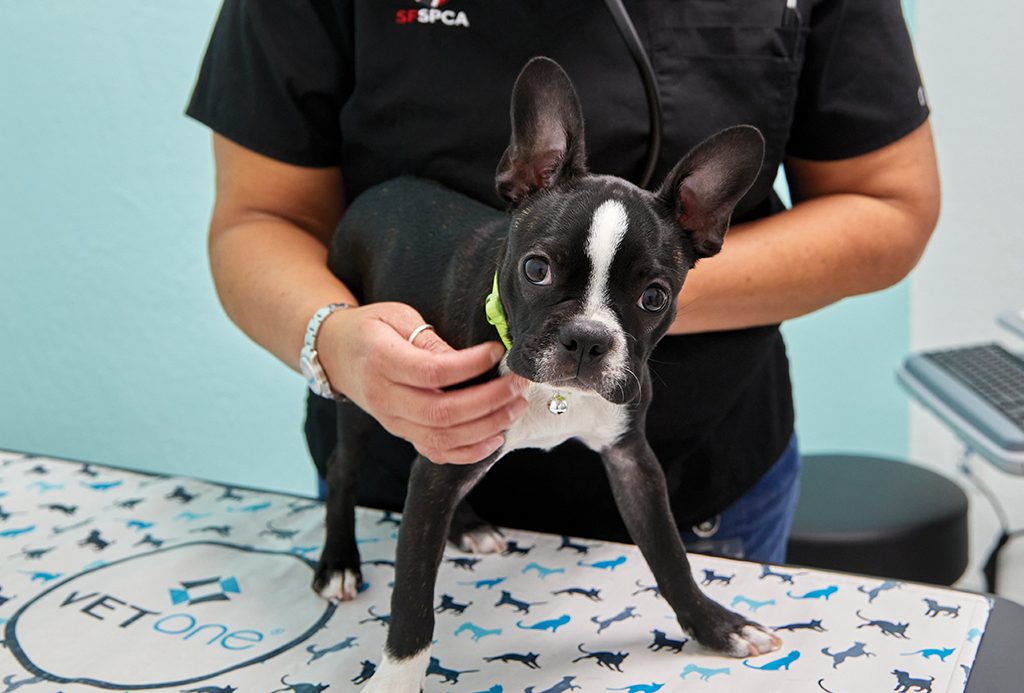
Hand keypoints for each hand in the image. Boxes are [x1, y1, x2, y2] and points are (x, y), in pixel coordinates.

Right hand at [318, 302, 527, 463]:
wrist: (335, 353)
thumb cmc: (369, 329)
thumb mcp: (396, 317)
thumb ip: (429, 339)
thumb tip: (466, 358)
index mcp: (382, 361)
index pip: (433, 372)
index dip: (471, 365)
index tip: (497, 351)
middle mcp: (385, 398)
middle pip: (442, 412)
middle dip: (489, 401)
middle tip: (517, 385)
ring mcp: (392, 421)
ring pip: (442, 437)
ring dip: (487, 426)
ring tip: (515, 407)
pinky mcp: (402, 434)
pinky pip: (436, 453)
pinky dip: (469, 452)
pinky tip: (495, 438)